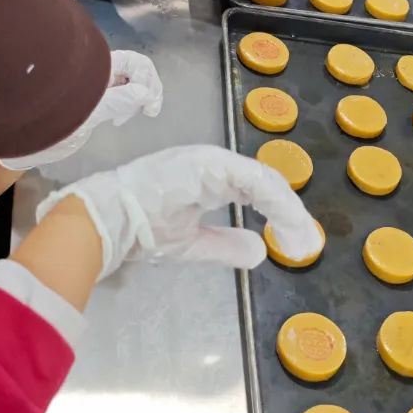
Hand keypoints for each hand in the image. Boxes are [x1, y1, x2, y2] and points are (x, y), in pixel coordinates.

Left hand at [0, 51, 162, 169]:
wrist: (20, 142)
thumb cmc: (45, 123)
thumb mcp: (83, 113)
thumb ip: (115, 100)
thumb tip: (145, 94)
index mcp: (96, 68)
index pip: (137, 64)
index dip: (150, 82)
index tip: (149, 110)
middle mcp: (98, 74)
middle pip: (136, 71)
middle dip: (146, 89)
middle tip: (145, 111)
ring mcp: (95, 89)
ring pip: (129, 84)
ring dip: (138, 98)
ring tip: (125, 118)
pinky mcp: (92, 105)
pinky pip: (119, 97)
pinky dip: (128, 106)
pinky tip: (118, 120)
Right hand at [36, 144, 319, 278]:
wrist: (105, 221)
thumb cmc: (140, 228)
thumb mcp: (191, 243)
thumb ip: (224, 245)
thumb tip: (259, 251)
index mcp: (210, 179)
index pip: (257, 192)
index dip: (281, 214)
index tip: (298, 241)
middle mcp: (215, 165)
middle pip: (267, 184)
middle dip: (291, 215)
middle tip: (307, 243)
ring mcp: (211, 161)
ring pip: (264, 180)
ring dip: (287, 210)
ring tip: (301, 237)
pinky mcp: (208, 164)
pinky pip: (251, 180)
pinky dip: (272, 200)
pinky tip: (284, 218)